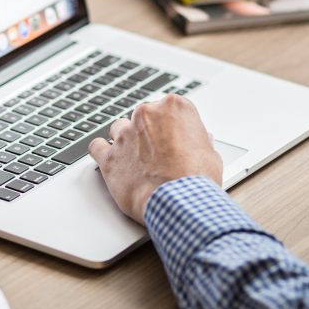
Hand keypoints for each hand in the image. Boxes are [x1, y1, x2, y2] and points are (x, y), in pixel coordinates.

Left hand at [88, 95, 222, 223]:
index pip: (169, 109)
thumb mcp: (211, 155)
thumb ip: (200, 141)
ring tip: (136, 160)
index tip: (175, 139)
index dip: (172, 127)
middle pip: (143, 117)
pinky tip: (111, 160)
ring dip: (126, 140)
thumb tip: (201, 140)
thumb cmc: (197, 179)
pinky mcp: (109, 156)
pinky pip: (96, 146)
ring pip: (119, 128)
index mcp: (174, 107)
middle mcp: (147, 114)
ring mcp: (125, 134)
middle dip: (149, 133)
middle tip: (159, 154)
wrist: (179, 202)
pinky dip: (102, 152)